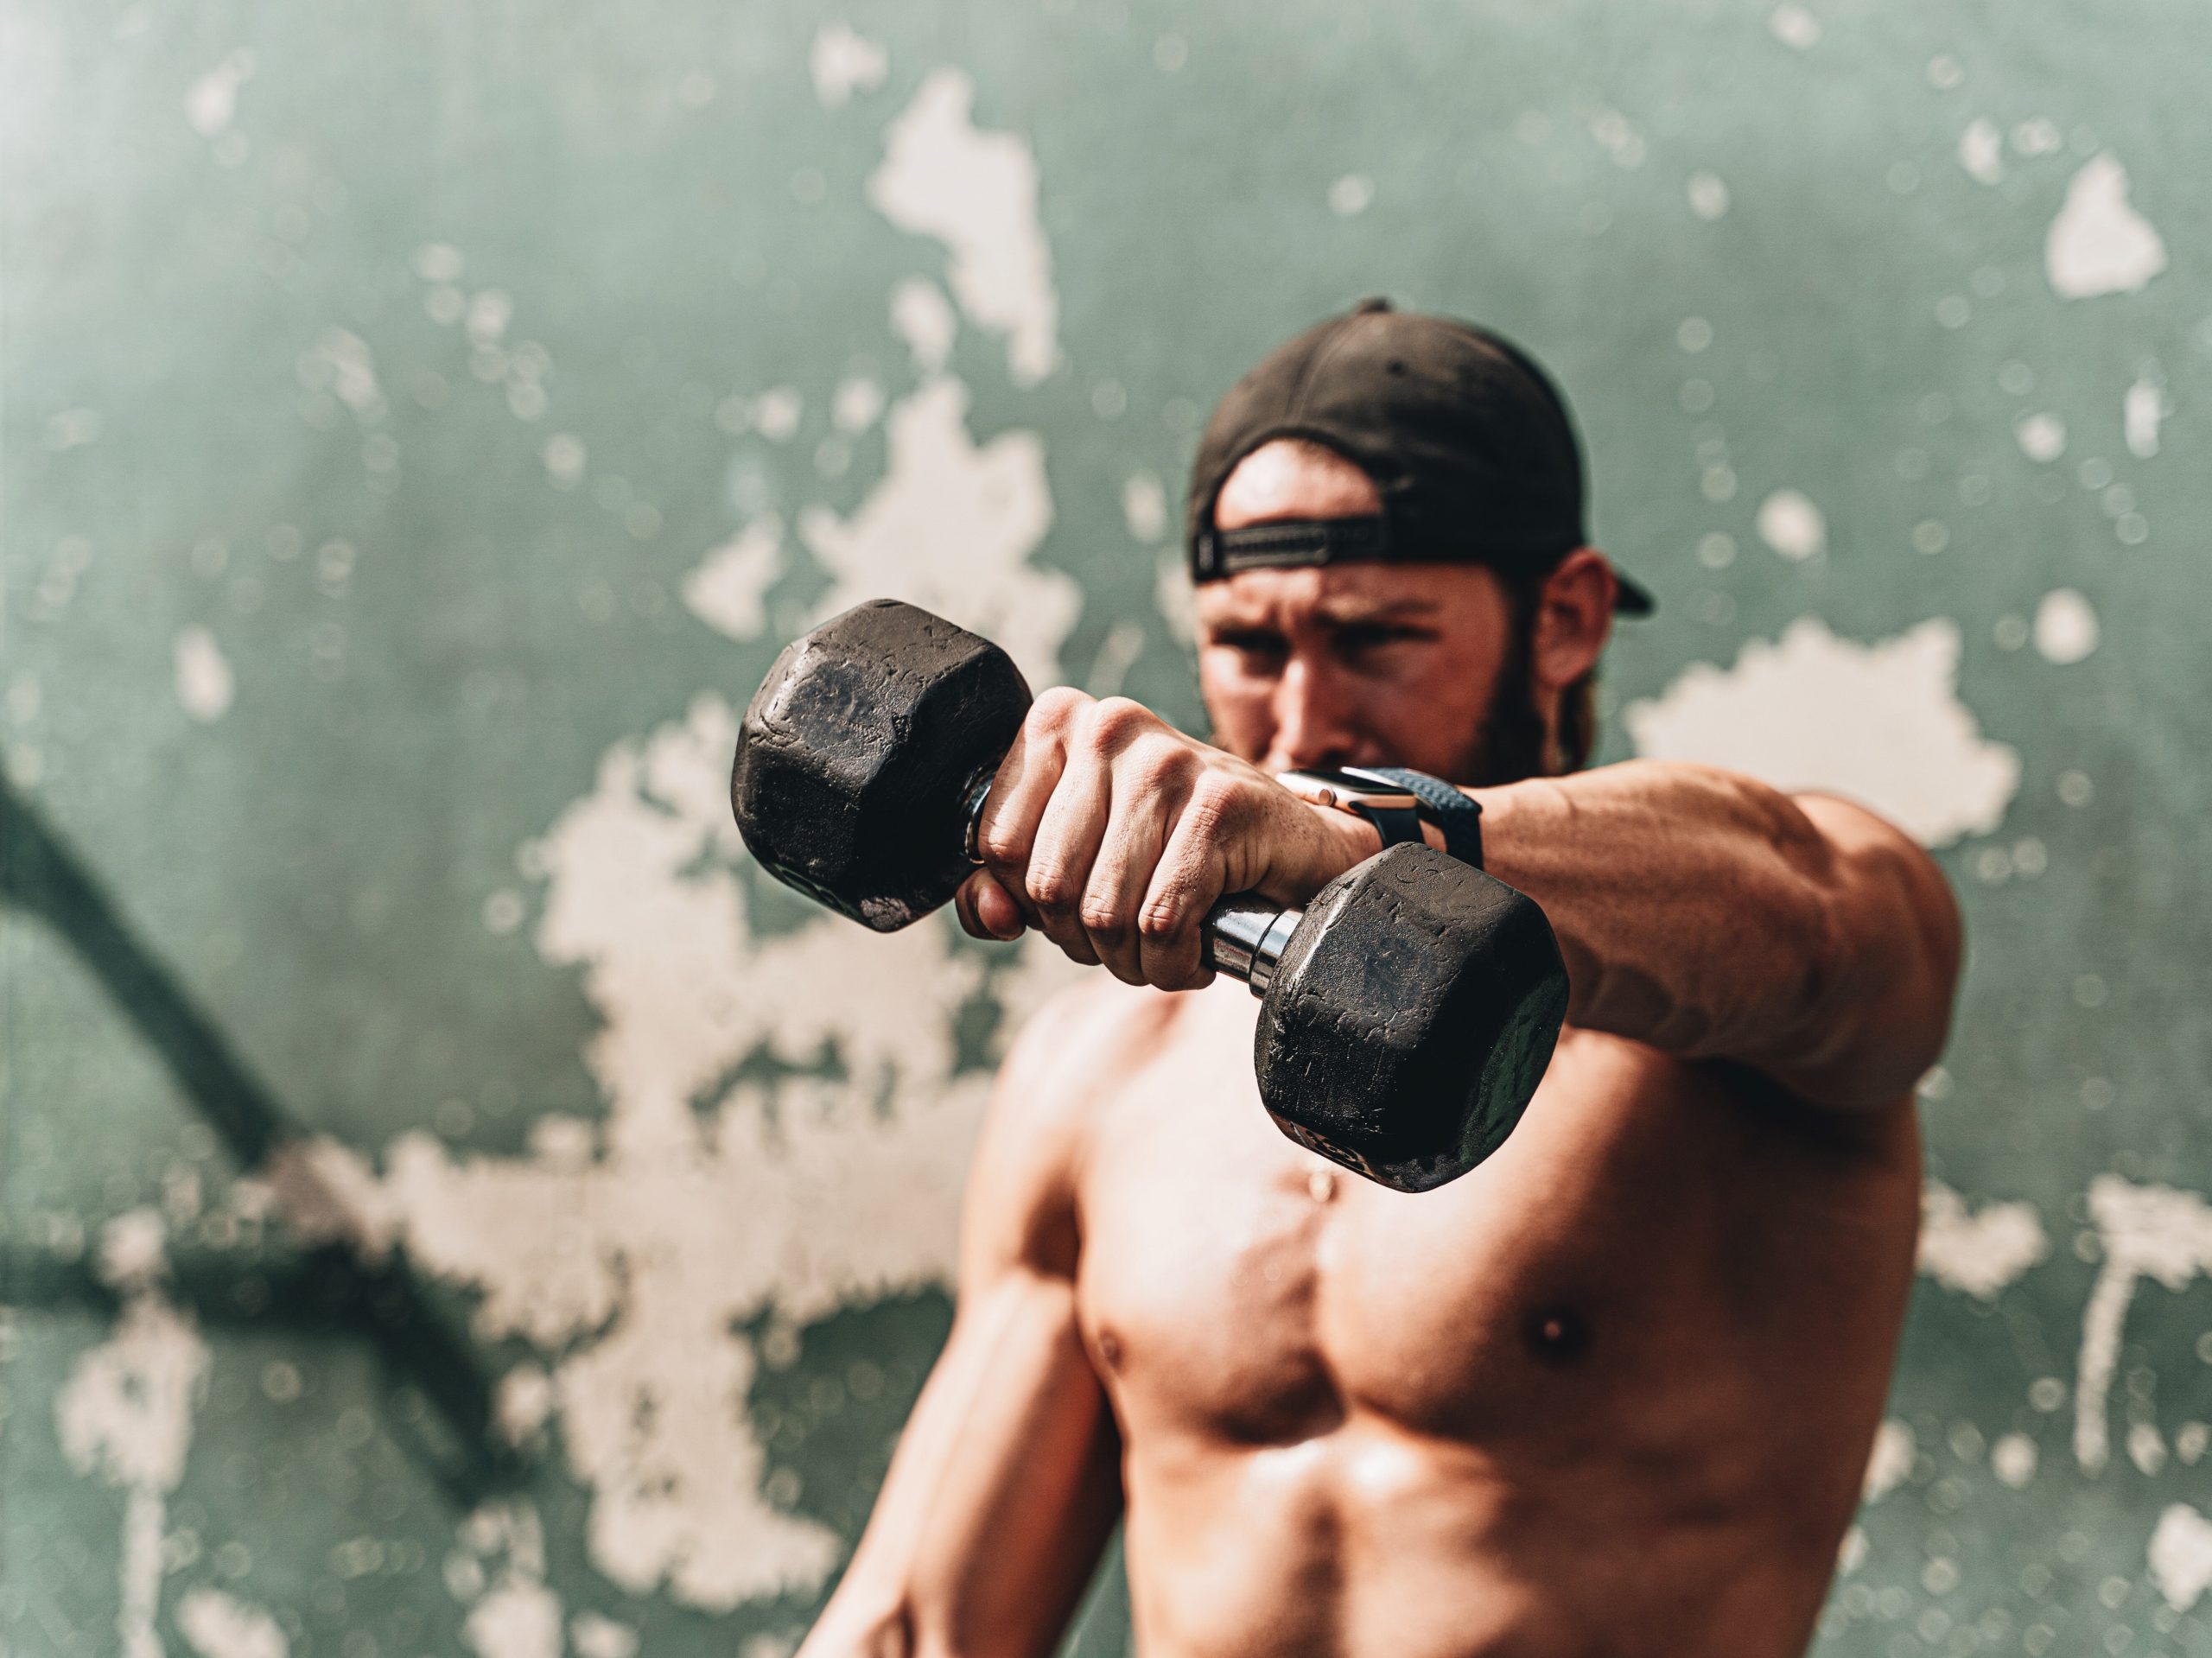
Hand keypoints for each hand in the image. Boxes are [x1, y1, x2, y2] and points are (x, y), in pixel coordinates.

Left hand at [953, 689, 1377, 988]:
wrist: (1296, 848)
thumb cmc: (1178, 852)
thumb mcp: (1080, 859)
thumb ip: (1007, 887)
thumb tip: (986, 915)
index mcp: (1058, 723)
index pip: (996, 843)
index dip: (1031, 903)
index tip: (1081, 908)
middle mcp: (1109, 726)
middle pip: (1048, 883)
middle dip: (1085, 940)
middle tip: (1129, 938)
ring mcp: (1167, 760)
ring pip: (1102, 910)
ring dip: (1132, 959)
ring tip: (1165, 947)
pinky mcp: (1220, 805)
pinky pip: (1161, 920)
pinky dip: (1174, 962)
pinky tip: (1195, 953)